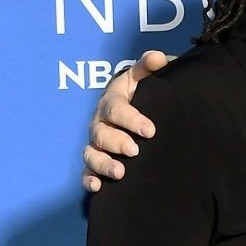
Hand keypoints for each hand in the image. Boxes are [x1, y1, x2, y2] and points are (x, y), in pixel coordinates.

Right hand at [82, 49, 171, 191]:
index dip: (131, 119)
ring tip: (120, 173)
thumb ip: (150, 66)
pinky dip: (89, 180)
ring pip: (92, 153)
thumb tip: (159, 57)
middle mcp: (101, 122)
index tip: (150, 130)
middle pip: (101, 133)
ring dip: (103, 163)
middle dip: (117, 142)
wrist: (139, 113)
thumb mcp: (144, 78)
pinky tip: (97, 188)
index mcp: (112, 101)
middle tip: (135, 151)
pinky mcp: (96, 162)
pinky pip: (86, 172)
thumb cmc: (142, 95)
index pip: (116, 108)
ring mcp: (97, 143)